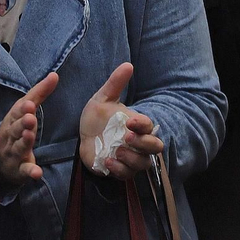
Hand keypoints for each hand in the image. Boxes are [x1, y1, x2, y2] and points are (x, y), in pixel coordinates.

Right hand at [0, 72, 58, 192]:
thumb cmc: (14, 130)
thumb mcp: (23, 111)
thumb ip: (39, 93)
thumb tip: (54, 75)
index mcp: (12, 120)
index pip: (17, 112)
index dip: (23, 109)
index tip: (30, 104)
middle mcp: (10, 136)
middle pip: (16, 129)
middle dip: (23, 123)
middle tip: (30, 117)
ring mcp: (13, 153)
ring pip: (18, 147)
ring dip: (25, 142)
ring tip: (30, 136)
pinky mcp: (19, 169)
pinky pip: (24, 170)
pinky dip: (30, 171)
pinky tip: (37, 173)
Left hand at [78, 62, 162, 179]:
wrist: (84, 136)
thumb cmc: (98, 116)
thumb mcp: (103, 98)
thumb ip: (115, 83)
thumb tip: (128, 64)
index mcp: (138, 124)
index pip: (150, 126)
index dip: (143, 125)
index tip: (130, 121)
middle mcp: (139, 142)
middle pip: (155, 148)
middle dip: (143, 144)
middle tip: (126, 137)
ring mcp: (130, 158)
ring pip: (143, 164)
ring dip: (131, 158)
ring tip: (115, 151)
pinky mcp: (119, 170)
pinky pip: (126, 175)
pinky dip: (119, 170)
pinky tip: (107, 161)